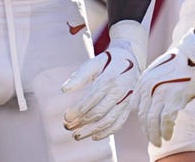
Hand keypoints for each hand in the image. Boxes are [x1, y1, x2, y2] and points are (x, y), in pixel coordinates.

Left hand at [61, 20, 146, 140]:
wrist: (130, 59)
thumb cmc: (107, 62)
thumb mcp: (93, 63)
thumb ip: (79, 76)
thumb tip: (64, 90)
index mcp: (110, 78)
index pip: (92, 98)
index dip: (79, 109)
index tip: (65, 117)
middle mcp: (120, 90)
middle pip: (100, 111)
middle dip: (82, 121)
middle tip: (66, 127)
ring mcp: (126, 100)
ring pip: (109, 120)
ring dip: (92, 130)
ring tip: (76, 135)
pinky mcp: (129, 107)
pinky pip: (119, 123)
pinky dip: (107, 132)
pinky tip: (94, 137)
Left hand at [135, 30, 194, 146]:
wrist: (192, 55)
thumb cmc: (177, 63)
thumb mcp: (157, 72)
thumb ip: (151, 87)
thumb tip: (151, 106)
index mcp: (143, 81)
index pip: (136, 106)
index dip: (141, 119)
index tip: (147, 126)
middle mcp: (149, 88)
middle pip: (143, 115)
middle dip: (147, 130)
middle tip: (152, 139)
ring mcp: (161, 94)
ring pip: (152, 121)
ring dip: (155, 134)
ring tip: (159, 142)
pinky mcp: (174, 98)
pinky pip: (167, 120)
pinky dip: (166, 130)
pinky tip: (168, 135)